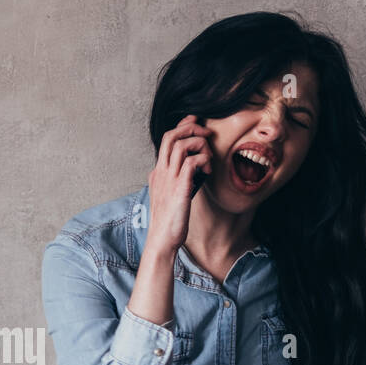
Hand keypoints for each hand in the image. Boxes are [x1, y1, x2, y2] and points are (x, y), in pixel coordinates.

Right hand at [147, 115, 213, 259]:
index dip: (182, 126)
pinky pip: (191, 162)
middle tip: (206, 134)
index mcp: (157, 173)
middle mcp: (160, 172)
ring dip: (199, 144)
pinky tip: (208, 171)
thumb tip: (192, 172)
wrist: (162, 241)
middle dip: (191, 128)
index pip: (167, 139)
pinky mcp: (179, 188)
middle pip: (171, 135)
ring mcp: (168, 179)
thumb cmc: (168, 222)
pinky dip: (203, 160)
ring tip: (208, 157)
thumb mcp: (170, 197)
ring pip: (181, 145)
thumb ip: (176, 182)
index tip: (196, 124)